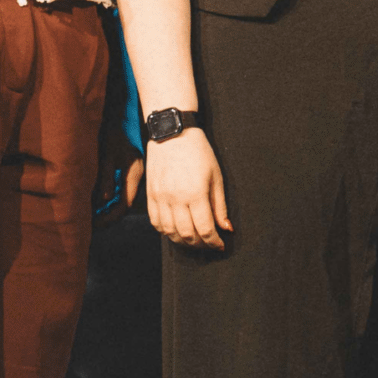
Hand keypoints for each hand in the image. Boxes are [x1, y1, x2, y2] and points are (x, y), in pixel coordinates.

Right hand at [143, 129, 229, 250]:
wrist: (172, 133)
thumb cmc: (198, 151)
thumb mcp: (216, 176)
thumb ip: (220, 205)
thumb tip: (226, 228)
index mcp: (195, 193)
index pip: (205, 229)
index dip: (214, 242)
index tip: (221, 245)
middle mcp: (176, 198)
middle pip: (187, 235)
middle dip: (201, 245)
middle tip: (209, 243)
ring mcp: (160, 198)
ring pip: (170, 232)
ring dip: (183, 241)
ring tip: (194, 240)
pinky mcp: (150, 195)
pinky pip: (155, 223)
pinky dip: (166, 232)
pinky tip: (176, 231)